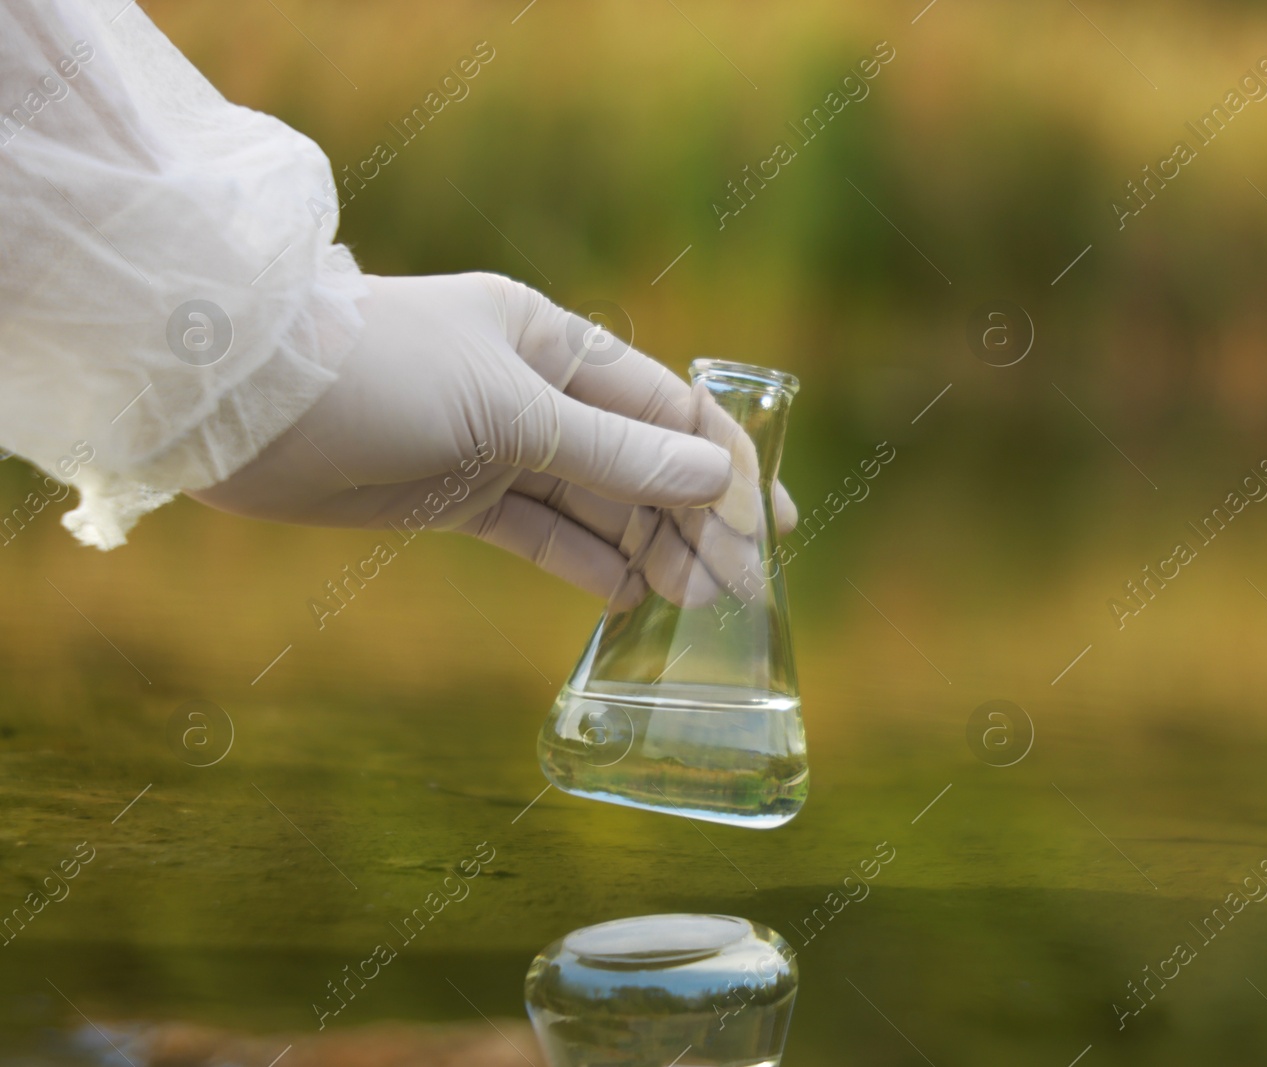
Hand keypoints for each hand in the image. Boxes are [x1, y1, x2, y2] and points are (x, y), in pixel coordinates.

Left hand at [189, 272, 797, 602]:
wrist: (243, 403)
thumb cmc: (384, 377)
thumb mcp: (513, 412)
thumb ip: (615, 451)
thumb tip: (714, 476)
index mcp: (556, 341)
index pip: (668, 407)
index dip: (723, 467)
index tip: (767, 530)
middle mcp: (535, 389)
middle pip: (639, 461)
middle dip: (694, 523)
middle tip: (744, 592)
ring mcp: (496, 443)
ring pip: (595, 503)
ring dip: (647, 551)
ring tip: (699, 606)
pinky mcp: (455, 493)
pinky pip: (539, 531)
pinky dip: (582, 562)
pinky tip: (628, 598)